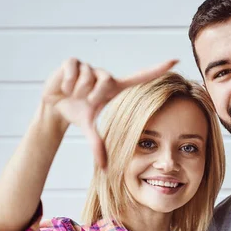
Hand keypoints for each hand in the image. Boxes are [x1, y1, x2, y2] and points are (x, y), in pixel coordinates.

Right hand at [41, 57, 177, 168]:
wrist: (55, 107)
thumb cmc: (78, 114)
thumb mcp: (89, 129)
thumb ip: (98, 145)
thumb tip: (104, 168)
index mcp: (114, 88)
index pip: (140, 76)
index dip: (157, 69)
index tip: (176, 61)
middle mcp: (104, 76)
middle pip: (105, 80)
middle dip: (94, 95)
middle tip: (86, 102)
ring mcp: (89, 67)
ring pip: (88, 76)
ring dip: (78, 90)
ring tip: (74, 94)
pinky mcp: (73, 63)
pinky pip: (74, 69)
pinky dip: (68, 82)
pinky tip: (66, 88)